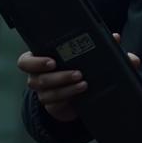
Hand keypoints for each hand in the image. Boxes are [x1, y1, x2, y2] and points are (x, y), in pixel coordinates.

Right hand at [18, 33, 140, 123]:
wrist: (78, 91)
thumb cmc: (78, 65)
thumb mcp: (87, 56)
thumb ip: (101, 46)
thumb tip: (116, 37)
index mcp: (39, 59)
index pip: (25, 61)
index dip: (34, 62)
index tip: (52, 61)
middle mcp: (37, 76)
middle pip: (36, 79)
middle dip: (57, 76)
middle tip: (77, 73)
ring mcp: (43, 92)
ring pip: (47, 92)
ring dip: (66, 87)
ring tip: (84, 83)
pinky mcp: (52, 104)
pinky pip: (56, 102)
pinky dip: (70, 96)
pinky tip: (82, 91)